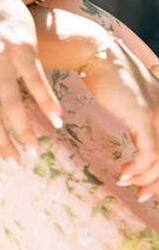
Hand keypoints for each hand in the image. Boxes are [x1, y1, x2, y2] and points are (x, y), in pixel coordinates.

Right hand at [77, 39, 158, 200]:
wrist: (97, 55)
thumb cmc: (109, 77)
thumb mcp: (132, 103)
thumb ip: (142, 121)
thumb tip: (140, 145)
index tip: (148, 186)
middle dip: (157, 180)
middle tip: (142, 194)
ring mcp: (158, 114)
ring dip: (146, 177)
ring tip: (129, 183)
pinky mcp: (144, 115)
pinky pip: (148, 152)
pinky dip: (138, 168)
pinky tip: (123, 173)